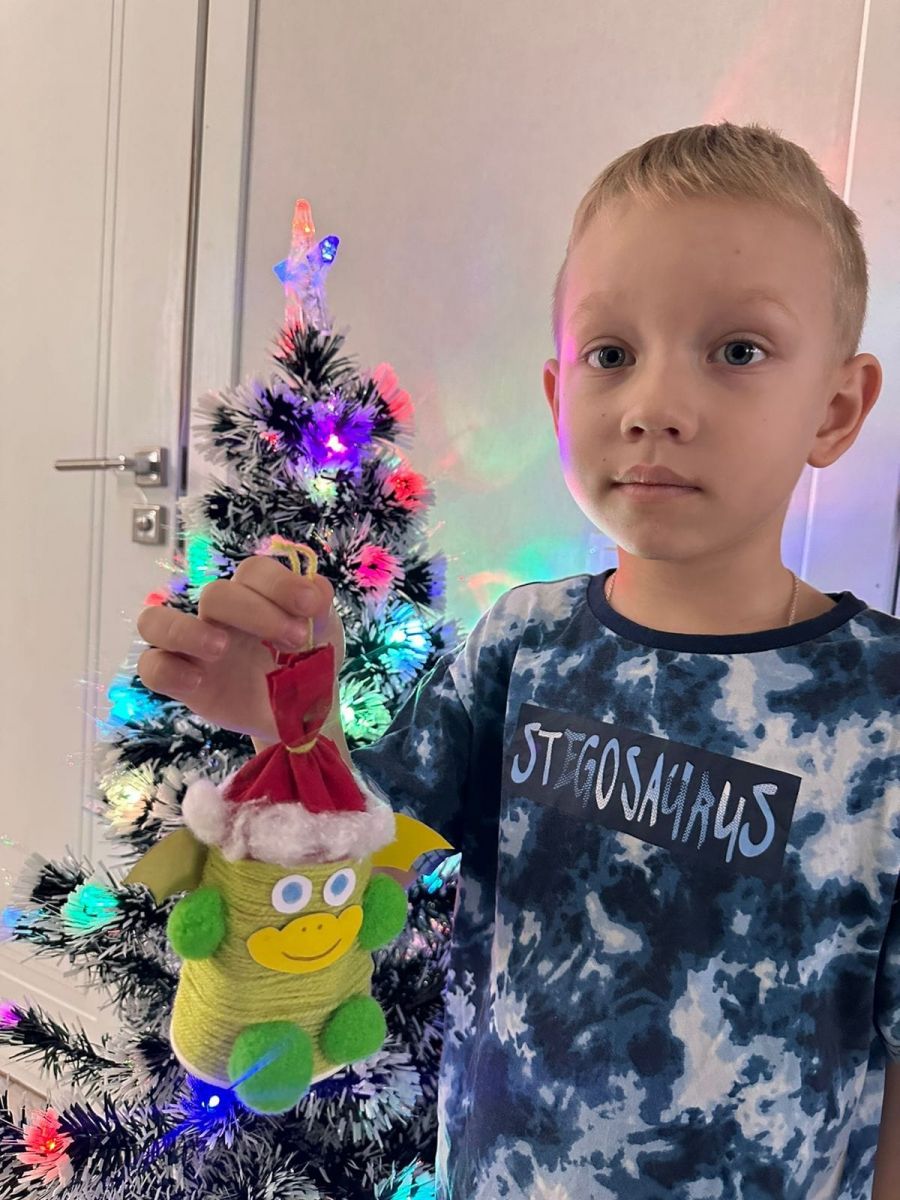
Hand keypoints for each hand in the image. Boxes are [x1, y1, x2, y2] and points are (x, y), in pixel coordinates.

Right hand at [136, 556, 344, 741]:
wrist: (301, 716)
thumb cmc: (307, 665)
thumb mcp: (323, 637)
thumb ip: (319, 611)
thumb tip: (316, 587)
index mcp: (254, 596)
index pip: (253, 571)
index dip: (280, 583)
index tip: (310, 606)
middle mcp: (219, 616)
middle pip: (214, 594)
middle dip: (255, 613)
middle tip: (295, 641)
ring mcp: (194, 647)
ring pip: (155, 621)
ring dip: (186, 629)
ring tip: (221, 648)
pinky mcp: (182, 682)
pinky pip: (152, 668)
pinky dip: (167, 670)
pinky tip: (199, 681)